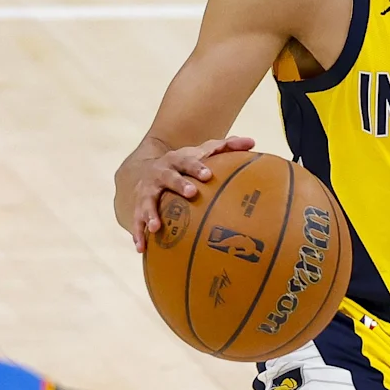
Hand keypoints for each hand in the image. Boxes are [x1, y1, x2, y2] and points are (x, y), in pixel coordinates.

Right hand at [128, 136, 254, 252]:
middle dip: (179, 184)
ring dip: (150, 213)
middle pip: (169, 177)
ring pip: (147, 200)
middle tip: (191, 193)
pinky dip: (138, 234)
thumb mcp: (202, 152)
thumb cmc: (185, 163)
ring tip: (156, 227)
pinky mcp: (139, 206)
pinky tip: (142, 248)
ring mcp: (148, 190)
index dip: (196, 167)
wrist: (147, 168)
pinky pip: (136, 220)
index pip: (187, 160)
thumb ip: (226, 147)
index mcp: (177, 159)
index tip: (208, 175)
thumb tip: (252, 141)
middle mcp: (161, 172)